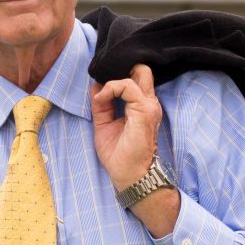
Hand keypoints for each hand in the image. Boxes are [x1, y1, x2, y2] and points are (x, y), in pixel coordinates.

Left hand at [90, 64, 162, 190]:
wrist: (130, 175)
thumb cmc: (119, 156)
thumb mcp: (104, 125)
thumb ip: (101, 105)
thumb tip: (95, 85)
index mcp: (142, 107)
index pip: (136, 78)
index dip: (118, 74)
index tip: (100, 83)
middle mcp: (149, 103)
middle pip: (142, 70)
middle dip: (120, 69)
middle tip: (103, 80)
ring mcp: (149, 106)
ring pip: (137, 72)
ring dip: (113, 80)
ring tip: (101, 95)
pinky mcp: (145, 110)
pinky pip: (128, 85)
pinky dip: (111, 87)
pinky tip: (102, 98)